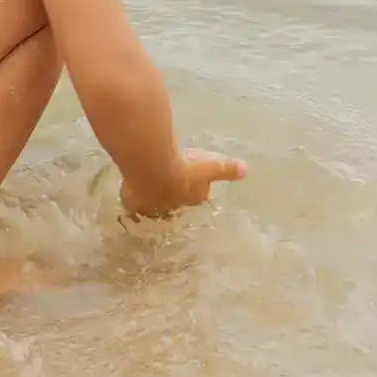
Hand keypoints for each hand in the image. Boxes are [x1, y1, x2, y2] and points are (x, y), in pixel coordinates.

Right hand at [121, 148, 246, 218]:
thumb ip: (226, 169)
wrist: (154, 168)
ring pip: (156, 208)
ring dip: (154, 202)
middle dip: (173, 198)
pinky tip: (131, 207)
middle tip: (167, 186)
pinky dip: (134, 209)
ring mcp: (154, 208)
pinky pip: (135, 210)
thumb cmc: (184, 167)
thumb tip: (246, 170)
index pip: (197, 196)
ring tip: (148, 192)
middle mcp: (175, 206)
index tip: (188, 180)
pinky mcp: (136, 206)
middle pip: (176, 204)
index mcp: (194, 197)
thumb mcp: (210, 166)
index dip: (193, 189)